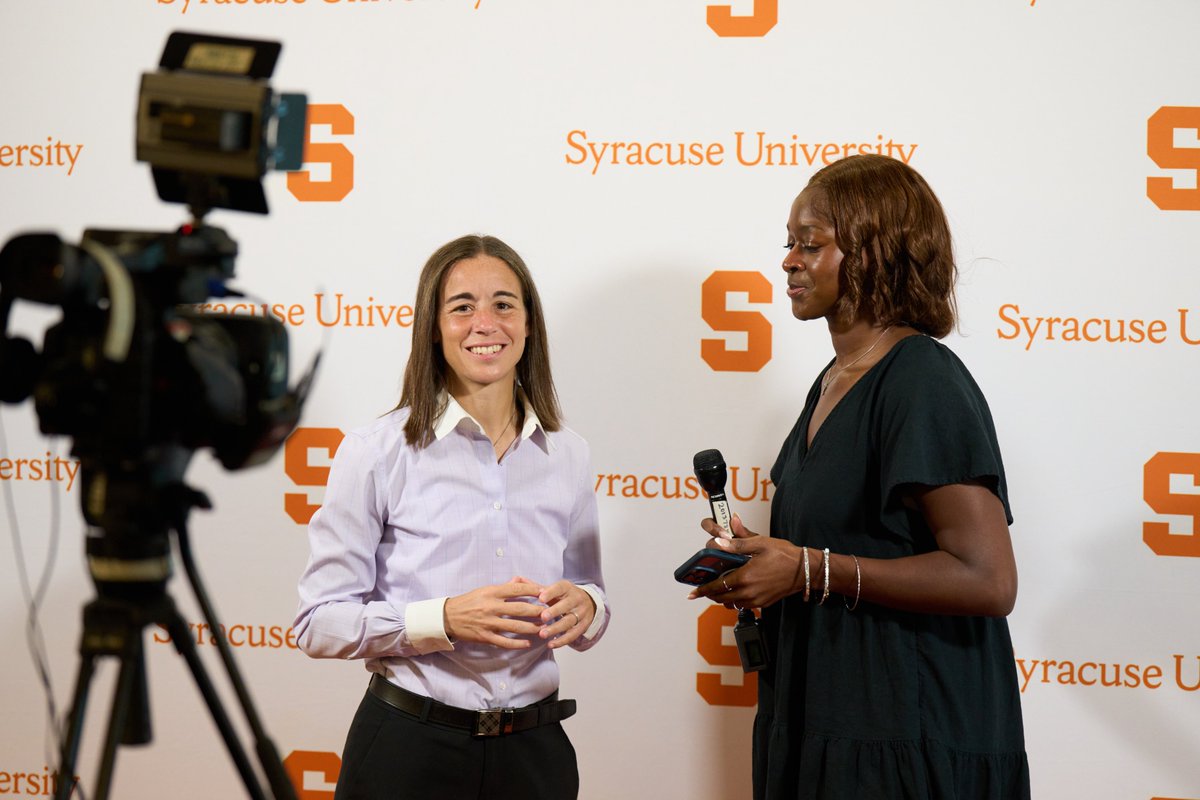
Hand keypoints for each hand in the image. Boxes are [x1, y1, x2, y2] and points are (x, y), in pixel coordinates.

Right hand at [444, 577, 546, 649]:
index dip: (533, 590)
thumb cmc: (467, 601)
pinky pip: (504, 642)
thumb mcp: (484, 590)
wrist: (447, 617)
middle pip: (520, 609)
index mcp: (491, 592)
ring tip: (543, 628)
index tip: (545, 592)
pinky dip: (517, 643)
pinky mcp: (485, 637)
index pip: (517, 589)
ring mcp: (488, 623)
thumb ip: (503, 587)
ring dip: (532, 628)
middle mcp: (491, 607)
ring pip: (515, 626)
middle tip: (550, 613)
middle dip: (537, 611)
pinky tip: (528, 643)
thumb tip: (519, 581)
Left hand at [536, 580, 595, 649]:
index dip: (551, 593)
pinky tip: (551, 644)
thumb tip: (516, 580)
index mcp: (567, 588)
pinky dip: (562, 641)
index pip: (560, 588)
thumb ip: (536, 587)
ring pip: (569, 621)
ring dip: (555, 628)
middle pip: (566, 605)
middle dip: (554, 611)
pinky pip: (573, 635)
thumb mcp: (554, 590)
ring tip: (542, 634)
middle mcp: (576, 599)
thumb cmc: (564, 596)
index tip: (540, 598)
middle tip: (542, 617)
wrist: (589, 603)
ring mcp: (581, 613)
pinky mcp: (583, 626)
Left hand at [689, 515, 803, 608]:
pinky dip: (736, 600)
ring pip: (732, 604)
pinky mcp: (763, 604)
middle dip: (711, 594)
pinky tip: (737, 590)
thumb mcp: (759, 543)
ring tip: (720, 588)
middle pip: (722, 599)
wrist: (804, 570)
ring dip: (723, 598)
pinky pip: (743, 605)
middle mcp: (749, 592)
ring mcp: (757, 600)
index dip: (703, 590)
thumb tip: (718, 542)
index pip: (717, 587)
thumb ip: (737, 544)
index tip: (692, 593)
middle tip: (704, 588)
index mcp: (745, 577)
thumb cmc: (784, 555)